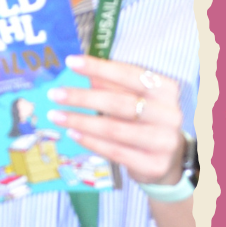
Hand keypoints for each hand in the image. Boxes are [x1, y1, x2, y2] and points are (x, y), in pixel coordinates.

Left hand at [46, 54, 184, 186]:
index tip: (71, 62)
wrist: (170, 160)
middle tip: (55, 94)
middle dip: (84, 98)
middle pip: (120, 103)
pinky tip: (73, 133)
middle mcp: (170, 114)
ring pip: (114, 129)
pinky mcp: (153, 165)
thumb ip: (115, 86)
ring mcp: (164, 141)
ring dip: (81, 121)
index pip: (129, 75)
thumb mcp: (136, 99)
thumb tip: (87, 74)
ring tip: (56, 116)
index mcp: (167, 90)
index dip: (100, 68)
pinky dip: (91, 141)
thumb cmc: (148, 121)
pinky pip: (115, 151)